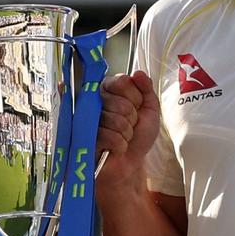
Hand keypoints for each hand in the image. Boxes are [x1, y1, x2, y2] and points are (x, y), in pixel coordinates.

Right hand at [95, 70, 161, 194]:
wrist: (130, 163)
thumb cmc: (138, 136)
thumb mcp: (150, 110)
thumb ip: (146, 89)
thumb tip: (138, 73)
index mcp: (110, 90)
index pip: (122, 81)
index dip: (135, 97)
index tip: (137, 107)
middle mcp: (96, 100)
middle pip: (120, 102)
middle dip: (132, 118)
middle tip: (129, 126)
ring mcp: (89, 118)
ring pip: (116, 120)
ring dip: (126, 133)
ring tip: (123, 138)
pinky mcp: (85, 136)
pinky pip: (109, 135)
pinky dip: (119, 145)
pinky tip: (116, 148)